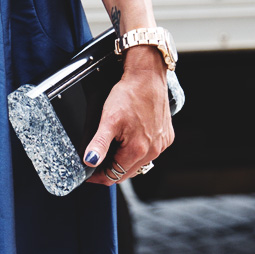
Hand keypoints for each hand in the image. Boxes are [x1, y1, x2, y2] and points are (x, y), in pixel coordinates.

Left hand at [82, 47, 173, 184]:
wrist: (147, 76)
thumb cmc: (129, 95)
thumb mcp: (108, 119)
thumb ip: (99, 144)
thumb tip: (90, 161)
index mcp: (137, 150)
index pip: (113, 176)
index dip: (97, 177)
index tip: (88, 173)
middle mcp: (152, 151)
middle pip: (125, 173)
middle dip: (109, 170)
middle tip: (96, 161)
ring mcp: (161, 145)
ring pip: (137, 164)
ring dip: (123, 161)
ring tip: (111, 150)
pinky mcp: (166, 137)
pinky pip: (149, 152)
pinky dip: (138, 152)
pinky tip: (129, 141)